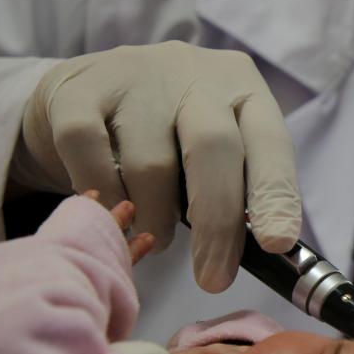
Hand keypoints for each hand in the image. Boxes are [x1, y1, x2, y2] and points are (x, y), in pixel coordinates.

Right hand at [13, 42, 301, 292]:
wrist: (82, 93)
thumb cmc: (167, 138)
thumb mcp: (214, 150)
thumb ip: (239, 188)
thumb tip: (267, 254)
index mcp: (242, 88)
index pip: (271, 143)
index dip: (276, 195)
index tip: (277, 245)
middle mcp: (193, 74)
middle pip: (214, 148)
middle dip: (218, 224)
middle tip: (214, 279)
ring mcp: (133, 76)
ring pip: (151, 165)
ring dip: (156, 219)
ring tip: (155, 234)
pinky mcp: (76, 92)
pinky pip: (92, 157)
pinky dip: (105, 196)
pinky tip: (112, 207)